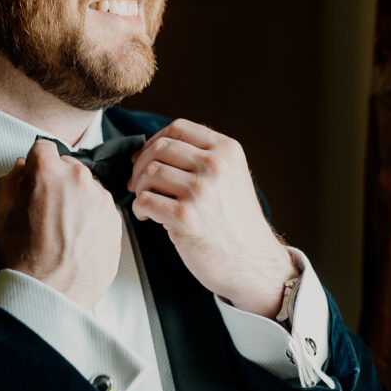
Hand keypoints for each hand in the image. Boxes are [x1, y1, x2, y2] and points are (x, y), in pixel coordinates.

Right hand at [0, 139, 122, 309]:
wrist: (52, 295)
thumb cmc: (24, 259)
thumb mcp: (0, 214)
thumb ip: (9, 181)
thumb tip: (21, 168)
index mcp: (49, 172)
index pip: (42, 148)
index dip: (35, 164)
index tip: (33, 179)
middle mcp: (80, 179)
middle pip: (67, 166)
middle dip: (56, 181)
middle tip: (45, 209)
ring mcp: (102, 200)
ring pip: (86, 187)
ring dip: (76, 198)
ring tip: (62, 229)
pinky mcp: (115, 220)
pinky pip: (101, 208)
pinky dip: (90, 217)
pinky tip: (76, 238)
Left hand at [128, 119, 294, 315]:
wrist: (253, 263)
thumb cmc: (237, 225)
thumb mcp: (232, 177)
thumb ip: (204, 157)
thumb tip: (158, 147)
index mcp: (227, 151)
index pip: (177, 128)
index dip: (154, 141)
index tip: (147, 157)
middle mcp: (215, 166)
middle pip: (159, 148)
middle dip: (140, 165)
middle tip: (137, 183)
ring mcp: (200, 191)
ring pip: (148, 173)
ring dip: (139, 189)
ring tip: (148, 203)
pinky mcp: (185, 217)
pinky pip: (144, 201)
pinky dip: (140, 209)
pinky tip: (149, 217)